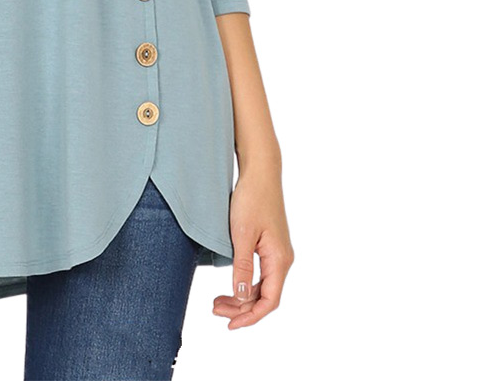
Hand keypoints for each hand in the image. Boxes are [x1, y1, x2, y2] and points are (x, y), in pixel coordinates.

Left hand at [213, 162, 293, 328]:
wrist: (260, 172)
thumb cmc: (251, 199)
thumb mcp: (241, 234)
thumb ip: (242, 267)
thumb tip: (242, 297)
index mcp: (279, 260)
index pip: (269, 301)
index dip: (250, 317)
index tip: (230, 324)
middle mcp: (282, 259)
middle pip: (265, 297)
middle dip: (242, 309)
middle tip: (215, 310)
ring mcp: (277, 253)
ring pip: (262, 286)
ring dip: (242, 297)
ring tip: (218, 302)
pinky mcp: (270, 245)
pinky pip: (261, 274)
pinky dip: (246, 284)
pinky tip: (232, 285)